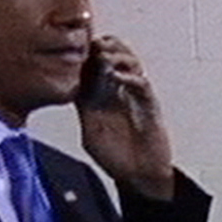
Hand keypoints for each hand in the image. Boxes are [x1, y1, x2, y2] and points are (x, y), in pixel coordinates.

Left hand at [77, 35, 174, 200]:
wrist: (140, 175)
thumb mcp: (90, 135)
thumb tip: (72, 90)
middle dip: (102, 46)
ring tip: (106, 57)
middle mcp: (116, 91)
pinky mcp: (149, 103)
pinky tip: (119, 77)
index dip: (83, 53)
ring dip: (118, 56)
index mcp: (99, 96)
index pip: (91, 65)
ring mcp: (134, 95)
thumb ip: (84, 111)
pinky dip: (130, 76)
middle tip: (93, 46)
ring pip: (129, 62)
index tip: (74, 48)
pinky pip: (141, 83)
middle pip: (112, 55)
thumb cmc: (116, 158)